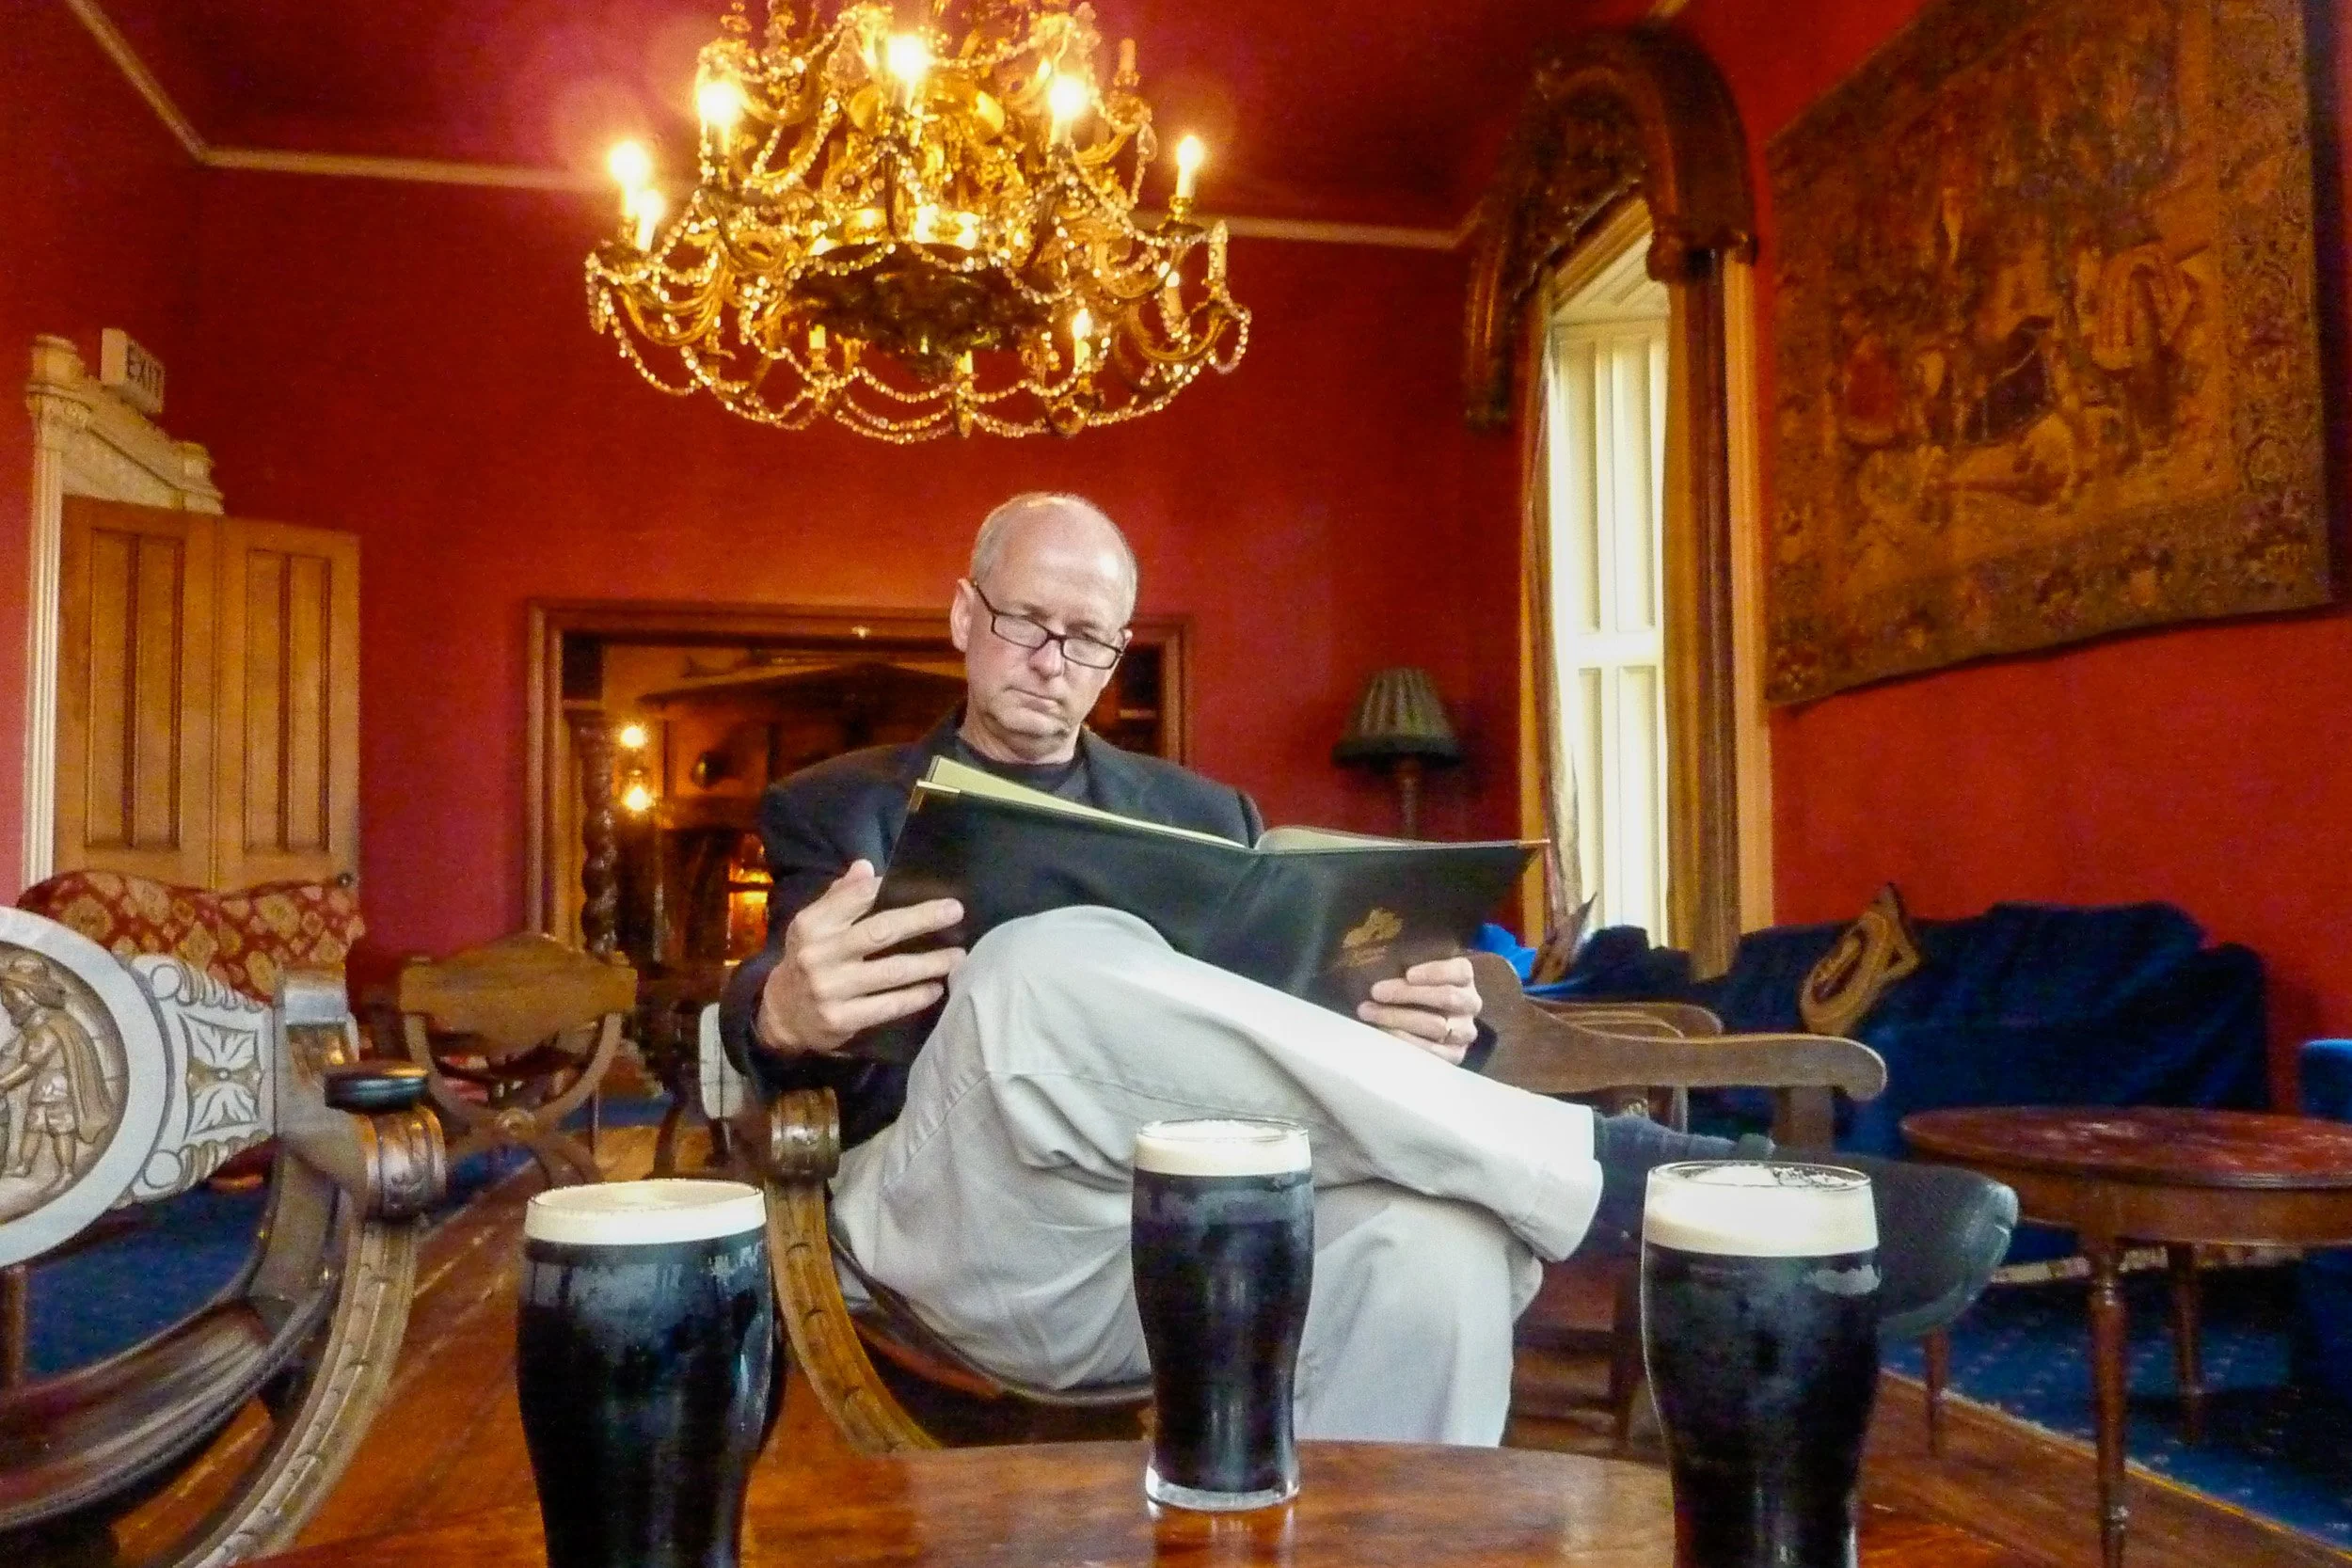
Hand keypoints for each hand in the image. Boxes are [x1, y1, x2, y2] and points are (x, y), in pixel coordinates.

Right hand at [756, 860, 965, 1053]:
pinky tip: (936, 988)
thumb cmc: (809, 960)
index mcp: (812, 925)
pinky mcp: (842, 1019)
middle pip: (880, 931)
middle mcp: (819, 955)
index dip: (891, 889)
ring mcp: (830, 989)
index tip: (925, 885)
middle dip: (922, 919)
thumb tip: (866, 867)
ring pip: (891, 971)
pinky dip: (916, 997)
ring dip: (930, 963)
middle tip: (955, 912)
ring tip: (958, 956)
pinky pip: (888, 1006)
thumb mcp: (813, 926)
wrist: (781, 1015)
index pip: (857, 897)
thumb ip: (840, 897)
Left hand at [1358, 954, 1481, 1065]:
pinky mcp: (1455, 1055)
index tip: (1408, 974)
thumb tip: (1377, 964)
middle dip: (1407, 994)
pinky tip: (1385, 1034)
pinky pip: (1434, 1052)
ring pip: (1438, 1026)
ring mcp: (1465, 1031)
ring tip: (1369, 1013)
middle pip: (1447, 997)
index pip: (1460, 970)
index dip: (1435, 972)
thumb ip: (1404, 966)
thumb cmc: (1410, 990)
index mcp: (1464, 977)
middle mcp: (1470, 1003)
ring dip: (1399, 1019)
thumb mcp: (1411, 973)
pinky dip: (1407, 1042)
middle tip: (1376, 992)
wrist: (1420, 1024)